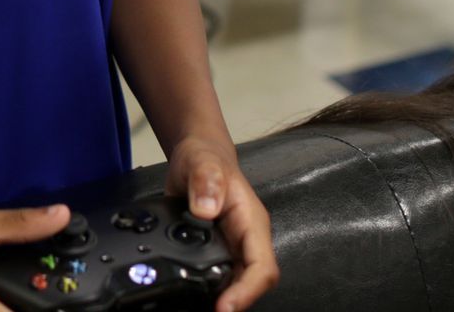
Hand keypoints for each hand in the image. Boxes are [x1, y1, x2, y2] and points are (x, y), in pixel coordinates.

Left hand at [165, 136, 279, 311]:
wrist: (196, 157)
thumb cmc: (205, 158)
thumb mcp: (201, 161)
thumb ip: (205, 179)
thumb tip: (205, 209)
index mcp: (251, 221)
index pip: (262, 266)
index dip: (247, 291)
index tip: (226, 307)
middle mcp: (246, 239)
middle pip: (251, 282)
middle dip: (235, 302)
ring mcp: (232, 248)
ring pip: (236, 284)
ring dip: (222, 299)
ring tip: (196, 307)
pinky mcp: (216, 252)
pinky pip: (218, 277)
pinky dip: (208, 290)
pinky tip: (191, 296)